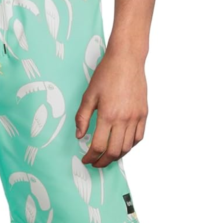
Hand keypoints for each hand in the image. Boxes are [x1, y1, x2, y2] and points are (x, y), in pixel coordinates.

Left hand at [75, 49, 147, 168]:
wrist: (127, 59)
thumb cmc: (106, 74)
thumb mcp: (89, 95)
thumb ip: (82, 118)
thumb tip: (79, 136)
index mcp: (108, 115)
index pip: (98, 146)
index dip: (90, 157)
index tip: (86, 159)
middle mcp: (124, 119)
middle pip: (114, 152)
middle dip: (103, 162)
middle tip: (95, 163)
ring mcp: (136, 117)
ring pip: (127, 147)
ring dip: (116, 156)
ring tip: (107, 156)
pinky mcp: (144, 113)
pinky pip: (139, 137)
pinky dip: (130, 146)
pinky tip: (122, 145)